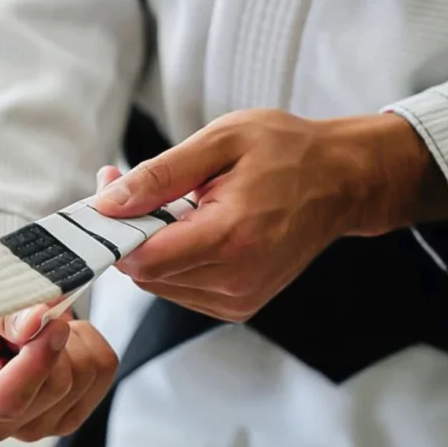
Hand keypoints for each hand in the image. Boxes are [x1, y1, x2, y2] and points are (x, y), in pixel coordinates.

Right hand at [0, 243, 117, 442]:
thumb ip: (1, 315)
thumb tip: (35, 322)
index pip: (9, 400)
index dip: (38, 361)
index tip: (52, 323)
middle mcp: (4, 423)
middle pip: (59, 385)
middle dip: (55, 337)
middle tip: (32, 317)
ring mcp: (41, 422)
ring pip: (86, 376)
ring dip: (72, 338)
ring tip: (39, 329)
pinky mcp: (71, 411)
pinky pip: (104, 370)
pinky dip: (89, 342)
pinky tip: (58, 339)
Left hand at [93, 110, 447, 321]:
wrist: (341, 181)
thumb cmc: (287, 152)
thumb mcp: (221, 142)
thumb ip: (160, 175)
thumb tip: (109, 202)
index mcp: (231, 238)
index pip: (144, 259)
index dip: (114, 231)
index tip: (106, 194)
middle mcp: (236, 279)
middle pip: (146, 274)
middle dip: (127, 233)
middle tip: (128, 186)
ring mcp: (240, 299)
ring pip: (160, 285)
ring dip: (149, 247)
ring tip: (168, 203)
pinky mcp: (240, 305)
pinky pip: (181, 290)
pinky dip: (172, 261)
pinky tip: (188, 228)